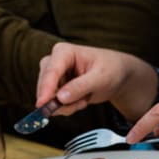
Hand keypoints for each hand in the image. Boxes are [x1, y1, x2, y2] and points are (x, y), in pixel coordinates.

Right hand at [35, 42, 155, 119]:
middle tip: (82, 103)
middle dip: (62, 100)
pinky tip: (82, 100)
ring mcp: (53, 76)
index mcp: (63, 52)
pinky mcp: (56, 88)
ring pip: (49, 98)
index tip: (42, 104)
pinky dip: (69, 107)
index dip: (45, 89)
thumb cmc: (111, 70)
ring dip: (68, 105)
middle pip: (45, 86)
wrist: (117, 75)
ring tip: (86, 98)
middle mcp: (54, 62)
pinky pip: (56, 104)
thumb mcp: (100, 78)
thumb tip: (60, 98)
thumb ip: (81, 87)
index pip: (51, 71)